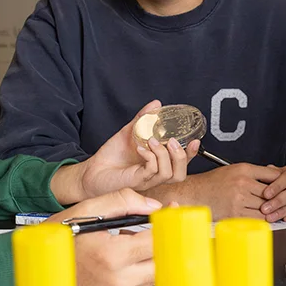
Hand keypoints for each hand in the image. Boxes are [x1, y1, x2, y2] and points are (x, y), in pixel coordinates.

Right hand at [47, 189, 158, 285]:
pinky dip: (137, 272)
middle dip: (160, 242)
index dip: (167, 225)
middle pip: (162, 261)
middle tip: (153, 228)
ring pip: (154, 275)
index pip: (158, 241)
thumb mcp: (86, 211)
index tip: (170, 216)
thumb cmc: (57, 242)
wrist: (37, 272)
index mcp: (112, 256)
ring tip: (127, 244)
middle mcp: (117, 282)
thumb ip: (123, 202)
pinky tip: (121, 260)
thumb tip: (153, 207)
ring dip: (148, 257)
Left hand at [55, 100, 198, 202]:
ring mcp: (147, 181)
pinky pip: (152, 171)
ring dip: (165, 155)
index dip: (191, 154)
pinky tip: (142, 148)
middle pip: (180, 174)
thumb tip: (156, 104)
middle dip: (182, 156)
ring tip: (154, 141)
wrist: (92, 171)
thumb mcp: (129, 132)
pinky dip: (150, 157)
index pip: (181, 164)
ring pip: (169, 174)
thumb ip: (143, 119)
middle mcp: (155, 175)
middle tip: (172, 141)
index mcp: (158, 165)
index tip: (194, 140)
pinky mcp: (136, 182)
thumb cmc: (111, 157)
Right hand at [154, 163, 280, 220]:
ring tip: (273, 212)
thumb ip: (254, 173)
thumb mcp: (234, 170)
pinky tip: (262, 218)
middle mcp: (242, 183)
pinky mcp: (235, 214)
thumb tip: (275, 177)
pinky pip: (257, 219)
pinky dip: (262, 220)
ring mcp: (239, 199)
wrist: (193, 194)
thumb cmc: (212, 183)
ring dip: (270, 211)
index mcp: (243, 169)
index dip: (282, 182)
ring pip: (266, 207)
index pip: (273, 175)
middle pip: (271, 193)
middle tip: (283, 202)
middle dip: (277, 199)